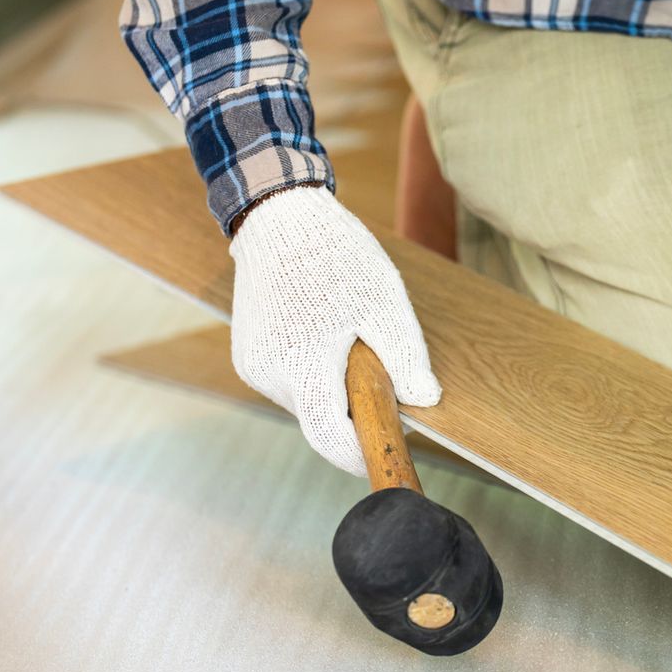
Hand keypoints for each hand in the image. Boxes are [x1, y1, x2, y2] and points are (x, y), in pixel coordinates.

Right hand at [228, 185, 441, 474]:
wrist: (280, 216)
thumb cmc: (336, 256)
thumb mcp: (384, 303)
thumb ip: (405, 357)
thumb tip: (424, 401)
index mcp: (301, 365)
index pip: (330, 438)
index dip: (361, 454)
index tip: (387, 453)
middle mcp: (267, 373)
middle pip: (319, 420)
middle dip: (353, 410)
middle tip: (378, 369)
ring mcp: (252, 365)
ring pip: (305, 402)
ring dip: (332, 388)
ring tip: (347, 337)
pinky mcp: (247, 356)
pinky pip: (289, 382)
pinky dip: (312, 373)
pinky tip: (323, 335)